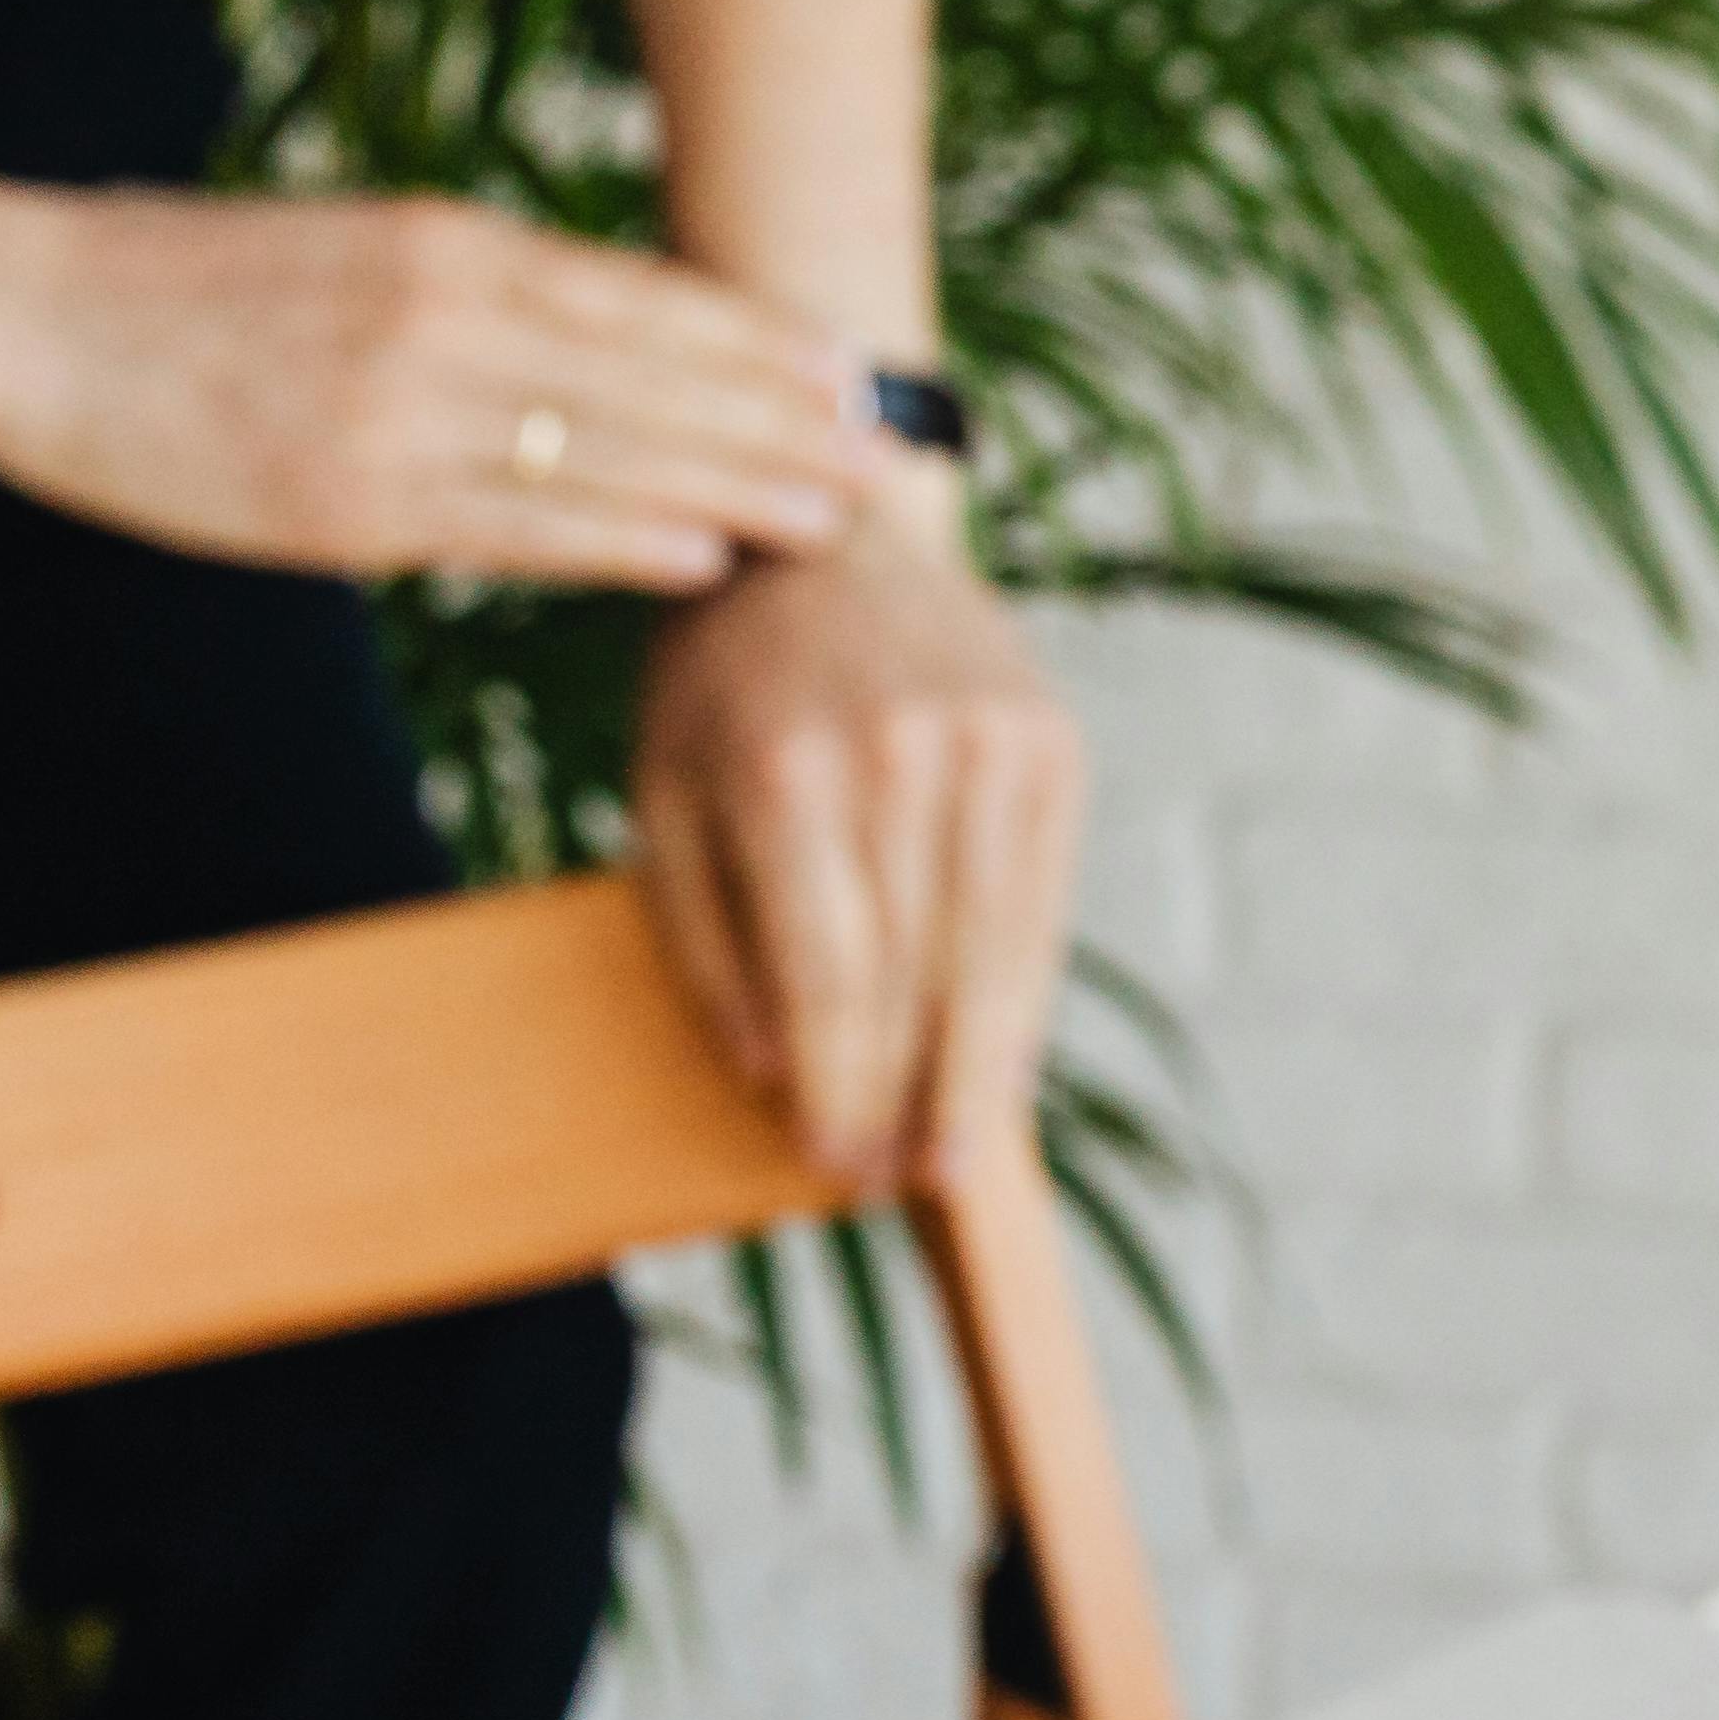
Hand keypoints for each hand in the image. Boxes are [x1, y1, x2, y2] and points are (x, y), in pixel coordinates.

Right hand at [0, 161, 890, 590]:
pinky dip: (618, 541)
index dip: (765, 343)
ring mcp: (397, 412)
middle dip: (788, 423)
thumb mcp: (360, 252)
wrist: (27, 315)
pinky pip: (511, 527)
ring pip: (607, 454)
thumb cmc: (198, 290)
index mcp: (449, 244)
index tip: (861, 377)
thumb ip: (486, 293)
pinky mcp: (346, 502)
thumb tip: (618, 343)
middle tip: (899, 459)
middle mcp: (442, 317)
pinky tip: (703, 559)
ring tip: (841, 519)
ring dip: (737, 488)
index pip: (647, 298)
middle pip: (657, 376)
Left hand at [630, 517, 1085, 1185]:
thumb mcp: (663, 794)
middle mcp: (904, 757)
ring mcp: (994, 749)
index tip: (831, 1170)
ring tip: (954, 1152)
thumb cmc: (723, 683)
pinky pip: (1045, 905)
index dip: (837, 1087)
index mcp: (787, 771)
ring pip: (998, 954)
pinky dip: (1022, 993)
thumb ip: (705, 936)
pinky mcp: (1055, 747)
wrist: (831, 536)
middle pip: (921, 980)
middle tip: (896, 1183)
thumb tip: (771, 1075)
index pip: (832, 977)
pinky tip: (998, 1059)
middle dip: (908, 1097)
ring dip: (978, 1070)